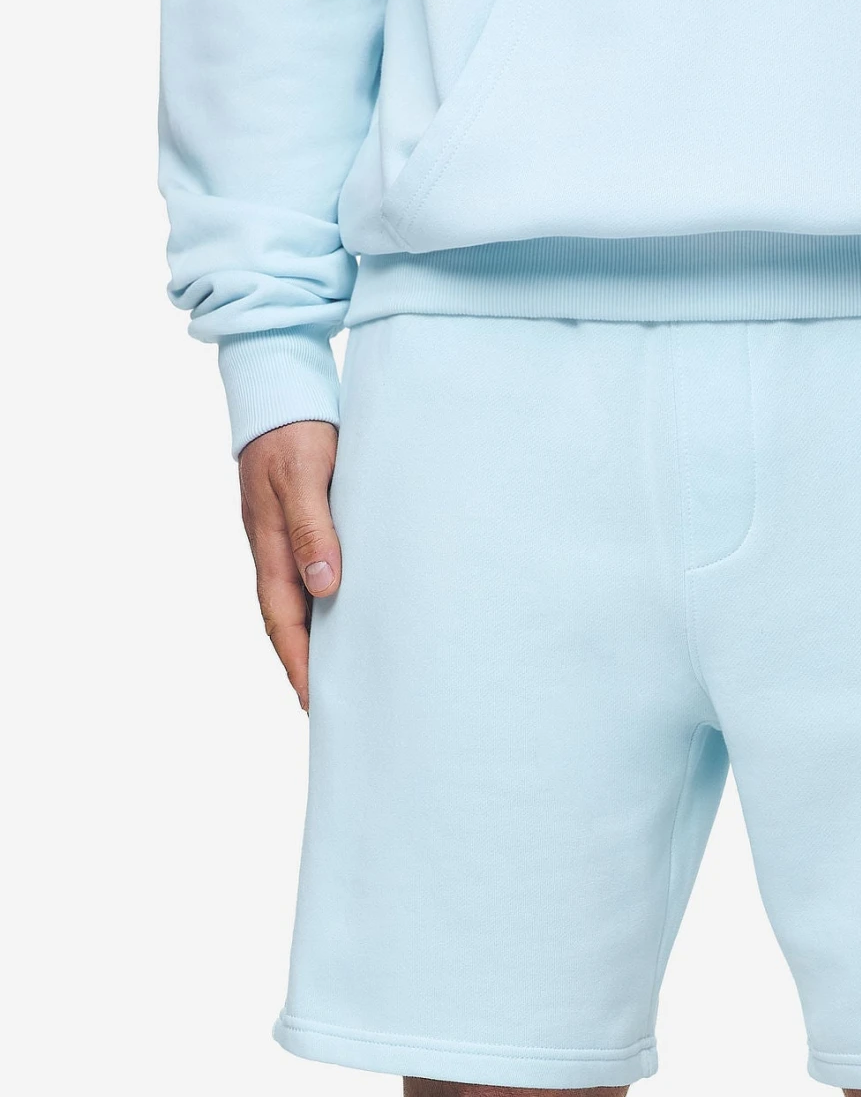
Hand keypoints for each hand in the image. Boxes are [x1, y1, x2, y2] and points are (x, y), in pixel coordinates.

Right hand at [238, 421, 341, 710]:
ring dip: (323, 640)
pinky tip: (355, 619)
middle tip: (335, 707)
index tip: (315, 701)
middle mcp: (277, 552)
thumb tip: (323, 586)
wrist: (282, 389)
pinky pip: (317, 578)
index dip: (298, 664)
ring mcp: (290, 542)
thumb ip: (313, 529)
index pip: (283, 621)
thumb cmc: (293, 431)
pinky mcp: (308, 528)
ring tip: (349, 677)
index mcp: (270, 547)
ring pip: (305, 603)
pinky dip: (333, 607)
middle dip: (309, 666)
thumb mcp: (303, 476)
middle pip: (291, 623)